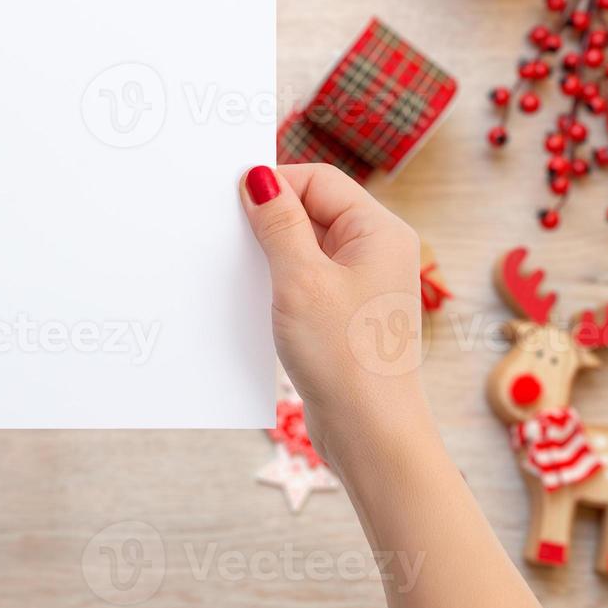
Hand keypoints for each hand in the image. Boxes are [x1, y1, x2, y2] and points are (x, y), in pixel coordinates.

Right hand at [238, 163, 427, 473]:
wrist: (369, 431)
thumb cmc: (344, 355)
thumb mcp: (300, 279)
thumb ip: (277, 223)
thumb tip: (258, 176)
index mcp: (379, 231)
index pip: (317, 180)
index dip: (273, 184)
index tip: (230, 201)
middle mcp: (375, 251)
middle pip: (312, 208)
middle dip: (269, 219)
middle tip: (228, 234)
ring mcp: (360, 283)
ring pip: (304, 245)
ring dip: (270, 252)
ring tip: (241, 270)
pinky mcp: (344, 311)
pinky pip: (305, 277)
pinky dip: (278, 280)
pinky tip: (255, 296)